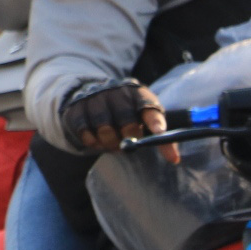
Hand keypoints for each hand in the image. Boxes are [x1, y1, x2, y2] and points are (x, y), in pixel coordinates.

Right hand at [62, 77, 176, 162]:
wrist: (88, 97)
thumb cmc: (125, 113)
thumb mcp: (144, 118)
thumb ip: (160, 136)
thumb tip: (174, 159)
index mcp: (137, 92)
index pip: (149, 105)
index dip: (154, 120)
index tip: (159, 133)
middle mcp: (115, 91)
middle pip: (126, 121)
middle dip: (128, 138)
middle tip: (128, 145)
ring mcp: (93, 98)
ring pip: (104, 128)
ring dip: (109, 142)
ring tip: (111, 143)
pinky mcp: (75, 108)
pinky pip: (85, 132)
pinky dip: (92, 142)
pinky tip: (95, 139)